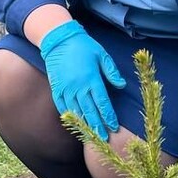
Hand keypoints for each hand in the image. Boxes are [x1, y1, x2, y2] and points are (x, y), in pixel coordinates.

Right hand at [39, 20, 125, 140]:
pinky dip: (68, 115)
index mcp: (92, 78)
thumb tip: (121, 85)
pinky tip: (74, 122)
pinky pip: (62, 105)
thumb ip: (111, 71)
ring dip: (83, 124)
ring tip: (90, 135)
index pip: (102, 102)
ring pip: (76, 111)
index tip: (113, 127)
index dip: (108, 116)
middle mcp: (78, 86)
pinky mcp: (56, 88)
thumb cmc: (84, 46)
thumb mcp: (102, 55)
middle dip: (97, 126)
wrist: (59, 39)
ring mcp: (66, 88)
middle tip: (103, 138)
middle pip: (90, 111)